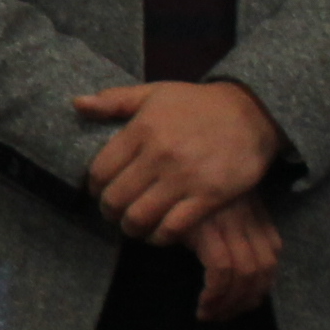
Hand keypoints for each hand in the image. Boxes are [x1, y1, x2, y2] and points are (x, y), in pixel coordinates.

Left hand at [73, 77, 283, 242]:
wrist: (253, 112)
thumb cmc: (198, 104)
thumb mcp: (154, 93)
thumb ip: (114, 101)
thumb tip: (77, 103)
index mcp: (141, 130)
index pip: (100, 171)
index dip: (94, 187)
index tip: (99, 192)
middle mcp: (159, 155)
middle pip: (116, 198)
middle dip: (109, 212)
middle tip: (114, 214)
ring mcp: (185, 177)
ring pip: (140, 217)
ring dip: (132, 228)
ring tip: (134, 225)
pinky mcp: (210, 196)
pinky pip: (174, 227)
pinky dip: (160, 236)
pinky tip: (160, 233)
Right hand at [183, 193, 278, 322]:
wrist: (151, 179)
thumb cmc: (173, 197)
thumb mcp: (207, 206)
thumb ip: (223, 226)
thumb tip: (225, 270)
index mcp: (250, 208)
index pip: (272, 250)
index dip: (263, 280)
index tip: (245, 299)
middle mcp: (245, 215)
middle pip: (264, 265)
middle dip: (248, 298)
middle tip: (226, 314)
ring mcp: (228, 222)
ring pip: (246, 272)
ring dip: (231, 302)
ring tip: (211, 314)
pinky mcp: (207, 229)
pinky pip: (222, 270)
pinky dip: (216, 294)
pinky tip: (203, 304)